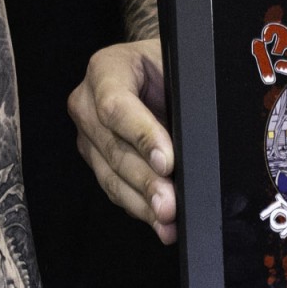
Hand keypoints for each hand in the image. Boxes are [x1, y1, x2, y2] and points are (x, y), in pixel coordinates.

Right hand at [68, 39, 176, 244]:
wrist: (155, 69)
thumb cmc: (169, 64)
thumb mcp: (179, 66)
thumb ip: (187, 96)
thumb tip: (199, 137)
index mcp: (106, 70)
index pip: (116, 107)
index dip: (142, 137)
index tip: (168, 162)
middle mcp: (87, 103)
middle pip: (113, 149)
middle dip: (145, 181)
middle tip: (169, 205)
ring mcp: (88, 135)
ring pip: (111, 176)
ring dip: (142, 202)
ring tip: (166, 221)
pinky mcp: (95, 160)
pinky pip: (116, 189)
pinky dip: (140, 208)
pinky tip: (159, 223)